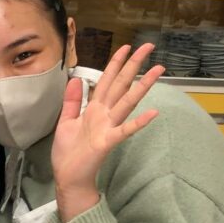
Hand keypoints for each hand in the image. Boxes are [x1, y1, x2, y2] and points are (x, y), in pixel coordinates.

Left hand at [52, 43, 163, 220]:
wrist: (68, 177)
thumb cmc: (68, 152)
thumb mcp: (65, 122)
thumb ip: (71, 101)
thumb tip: (76, 78)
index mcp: (94, 109)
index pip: (106, 81)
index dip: (115, 64)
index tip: (126, 47)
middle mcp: (104, 114)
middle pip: (121, 85)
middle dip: (133, 65)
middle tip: (149, 45)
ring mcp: (108, 127)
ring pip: (127, 102)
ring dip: (142, 86)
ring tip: (158, 69)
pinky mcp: (108, 142)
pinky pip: (125, 130)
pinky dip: (139, 122)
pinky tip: (153, 112)